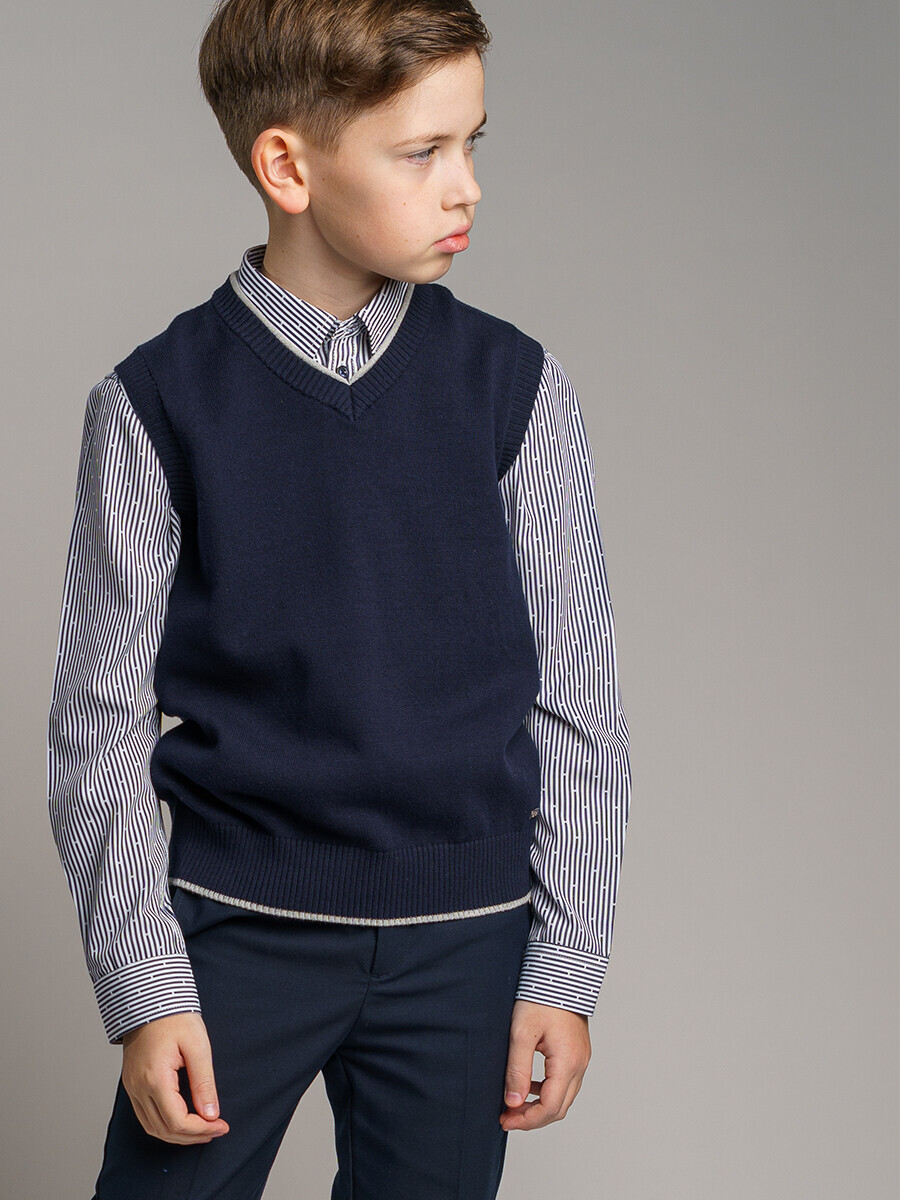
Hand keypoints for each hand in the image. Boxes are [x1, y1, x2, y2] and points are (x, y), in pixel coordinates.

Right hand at [121, 1012, 229, 1143]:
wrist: (150, 999)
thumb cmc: (175, 1017)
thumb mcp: (197, 1045)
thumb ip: (204, 1082)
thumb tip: (212, 1114)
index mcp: (155, 1078)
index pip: (177, 1121)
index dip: (201, 1130)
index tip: (222, 1125)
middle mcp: (138, 1087)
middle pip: (164, 1130)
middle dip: (192, 1136)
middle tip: (216, 1130)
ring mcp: (132, 1087)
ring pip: (152, 1127)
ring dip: (178, 1134)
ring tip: (203, 1130)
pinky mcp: (132, 1083)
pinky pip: (145, 1116)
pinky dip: (164, 1125)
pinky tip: (183, 1120)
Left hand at [499, 999, 590, 1130]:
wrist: (560, 971)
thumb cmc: (541, 997)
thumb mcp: (521, 1033)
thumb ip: (517, 1070)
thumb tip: (513, 1102)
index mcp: (568, 1062)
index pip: (550, 1107)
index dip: (527, 1120)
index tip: (504, 1119)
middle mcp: (580, 1064)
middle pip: (559, 1108)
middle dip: (532, 1118)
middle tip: (507, 1117)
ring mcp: (581, 1058)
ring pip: (563, 1097)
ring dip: (540, 1106)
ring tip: (514, 1104)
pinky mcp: (578, 1052)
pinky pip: (565, 1083)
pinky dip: (547, 1091)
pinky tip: (529, 1085)